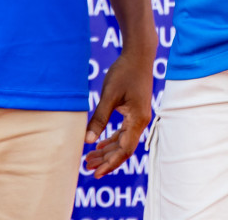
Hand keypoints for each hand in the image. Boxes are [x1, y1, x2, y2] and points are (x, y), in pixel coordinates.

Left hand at [84, 51, 153, 177]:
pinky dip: (111, 139)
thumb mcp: (109, 95)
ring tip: (89, 158)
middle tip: (87, 166)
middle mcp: (140, 122)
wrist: (138, 55)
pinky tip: (99, 144)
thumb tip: (87, 140)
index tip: (96, 172)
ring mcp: (138, 117)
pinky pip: (123, 132)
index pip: (125, 150)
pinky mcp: (134, 112)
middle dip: (106, 159)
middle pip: (123, 148)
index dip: (110, 163)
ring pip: (123, 141)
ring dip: (107, 150)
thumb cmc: (124, 72)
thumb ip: (99, 119)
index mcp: (137, 120)